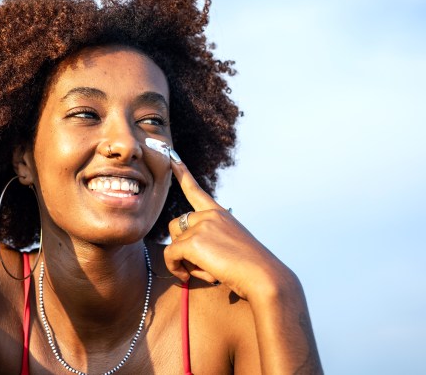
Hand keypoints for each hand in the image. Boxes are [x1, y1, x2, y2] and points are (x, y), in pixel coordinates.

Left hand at [163, 158, 292, 301]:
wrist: (264, 277)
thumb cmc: (250, 269)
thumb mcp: (231, 246)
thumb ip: (210, 241)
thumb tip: (182, 250)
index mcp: (220, 214)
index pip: (195, 191)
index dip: (182, 173)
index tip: (172, 156)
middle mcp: (210, 215)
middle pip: (176, 227)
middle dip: (181, 247)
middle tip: (202, 266)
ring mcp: (201, 226)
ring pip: (173, 243)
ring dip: (182, 261)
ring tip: (206, 271)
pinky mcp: (193, 241)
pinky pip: (170, 256)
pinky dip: (175, 269)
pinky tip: (187, 277)